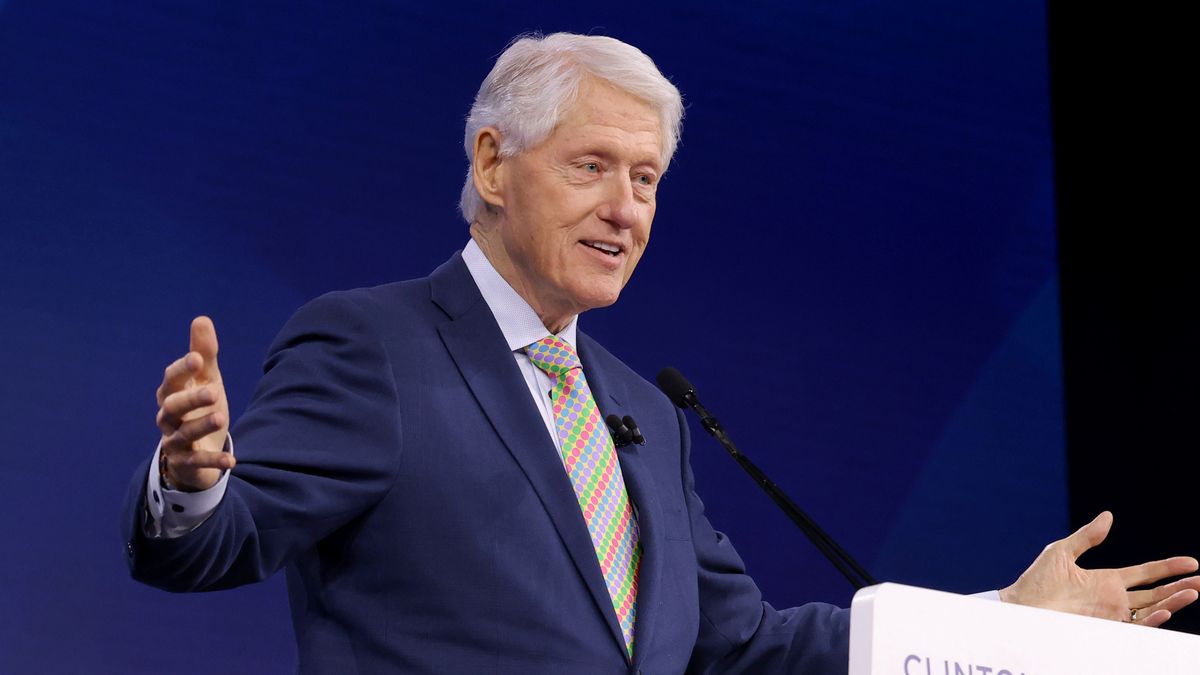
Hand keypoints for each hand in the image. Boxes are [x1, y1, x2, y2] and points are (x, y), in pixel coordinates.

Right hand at [154, 316, 234, 490]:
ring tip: (221, 416)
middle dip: (191, 399)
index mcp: (171, 394)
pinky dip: (212, 461)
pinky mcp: (186, 462)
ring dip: (201, 425)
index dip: (182, 370)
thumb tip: (201, 319)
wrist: (197, 448)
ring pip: (183, 434)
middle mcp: (168, 418)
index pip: (172, 380)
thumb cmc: (200, 406)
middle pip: (172, 407)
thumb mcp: (206, 379)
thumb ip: (204, 354)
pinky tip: (232, 460)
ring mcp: (175, 441)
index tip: (198, 359)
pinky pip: (197, 462)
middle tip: (213, 391)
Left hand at [999, 511, 1199, 626]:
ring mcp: (1111, 615)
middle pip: (1155, 593)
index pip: (1145, 574)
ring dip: (1173, 602)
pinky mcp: (1105, 628)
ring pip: (1152, 610)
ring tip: (1193, 592)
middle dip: (1179, 587)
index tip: (1191, 562)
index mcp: (1106, 580)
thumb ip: (1087, 536)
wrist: (1021, 607)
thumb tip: (1108, 516)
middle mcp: (1113, 599)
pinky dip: (1152, 620)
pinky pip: (1135, 626)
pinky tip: (1165, 610)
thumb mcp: (1062, 552)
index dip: (1167, 568)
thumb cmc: (1036, 580)